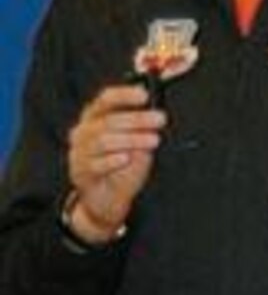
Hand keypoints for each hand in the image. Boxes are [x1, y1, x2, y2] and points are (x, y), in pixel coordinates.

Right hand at [65, 85, 164, 240]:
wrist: (105, 200)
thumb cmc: (121, 167)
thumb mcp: (136, 144)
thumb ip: (142, 128)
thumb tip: (157, 112)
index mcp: (95, 118)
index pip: (106, 99)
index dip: (125, 95)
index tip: (145, 95)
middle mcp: (83, 132)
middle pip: (108, 120)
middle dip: (137, 118)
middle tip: (160, 119)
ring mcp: (79, 152)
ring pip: (103, 140)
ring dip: (131, 138)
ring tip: (153, 140)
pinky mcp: (81, 173)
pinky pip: (96, 164)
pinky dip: (112, 160)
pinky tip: (126, 158)